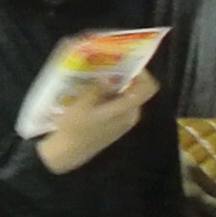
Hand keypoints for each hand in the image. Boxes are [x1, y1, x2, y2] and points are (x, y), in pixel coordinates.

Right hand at [33, 67, 156, 174]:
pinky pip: (119, 105)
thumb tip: (108, 75)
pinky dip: (110, 97)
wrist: (68, 153)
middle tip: (103, 67)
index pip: (147, 87)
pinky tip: (92, 95)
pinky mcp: (117, 126)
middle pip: (135, 90)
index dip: (142, 72)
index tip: (125, 62)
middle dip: (122, 77)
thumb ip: (97, 88)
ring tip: (94, 79)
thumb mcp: (81, 105)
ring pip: (126, 97)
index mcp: (125, 110)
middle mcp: (131, 115)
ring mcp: (125, 122)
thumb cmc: (74, 129)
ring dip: (114, 87)